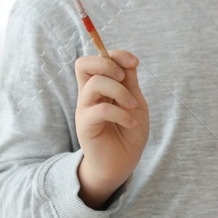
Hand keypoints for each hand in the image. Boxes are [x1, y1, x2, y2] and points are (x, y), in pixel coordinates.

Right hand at [73, 49, 148, 206]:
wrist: (122, 163)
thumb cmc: (129, 132)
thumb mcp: (135, 102)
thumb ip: (129, 82)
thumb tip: (128, 60)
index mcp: (100, 87)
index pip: (96, 59)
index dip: (115, 54)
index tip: (134, 62)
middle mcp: (88, 95)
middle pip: (82, 64)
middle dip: (106, 64)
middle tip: (124, 79)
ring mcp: (84, 110)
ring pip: (94, 84)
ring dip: (119, 91)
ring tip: (132, 107)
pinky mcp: (85, 126)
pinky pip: (100, 110)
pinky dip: (121, 114)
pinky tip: (131, 124)